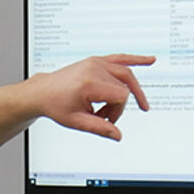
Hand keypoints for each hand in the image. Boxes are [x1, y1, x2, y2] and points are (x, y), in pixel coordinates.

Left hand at [30, 53, 154, 140]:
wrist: (43, 91)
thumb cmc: (57, 105)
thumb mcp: (76, 122)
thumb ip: (99, 129)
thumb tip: (118, 136)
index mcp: (89, 83)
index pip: (121, 96)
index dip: (118, 111)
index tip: (105, 120)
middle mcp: (94, 69)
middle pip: (124, 86)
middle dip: (120, 105)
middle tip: (110, 116)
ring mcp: (95, 62)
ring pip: (125, 74)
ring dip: (130, 90)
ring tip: (142, 103)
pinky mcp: (96, 61)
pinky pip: (119, 58)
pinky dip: (135, 59)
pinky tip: (150, 60)